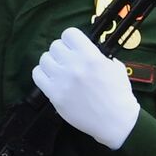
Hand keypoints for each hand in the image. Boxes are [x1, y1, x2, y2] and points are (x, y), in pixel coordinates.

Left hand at [33, 27, 140, 150]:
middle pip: (55, 45)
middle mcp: (75, 66)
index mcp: (91, 57)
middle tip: (68, 61)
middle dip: (62, 52)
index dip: (72, 39)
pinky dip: (43, 74)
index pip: (69, 34)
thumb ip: (99, 57)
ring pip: (44, 59)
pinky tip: (52, 79)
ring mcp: (62, 80)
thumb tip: (86, 50)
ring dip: (52, 62)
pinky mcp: (54, 94)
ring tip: (59, 70)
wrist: (115, 121)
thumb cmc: (119, 95)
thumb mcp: (115, 68)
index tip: (75, 47)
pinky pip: (37, 75)